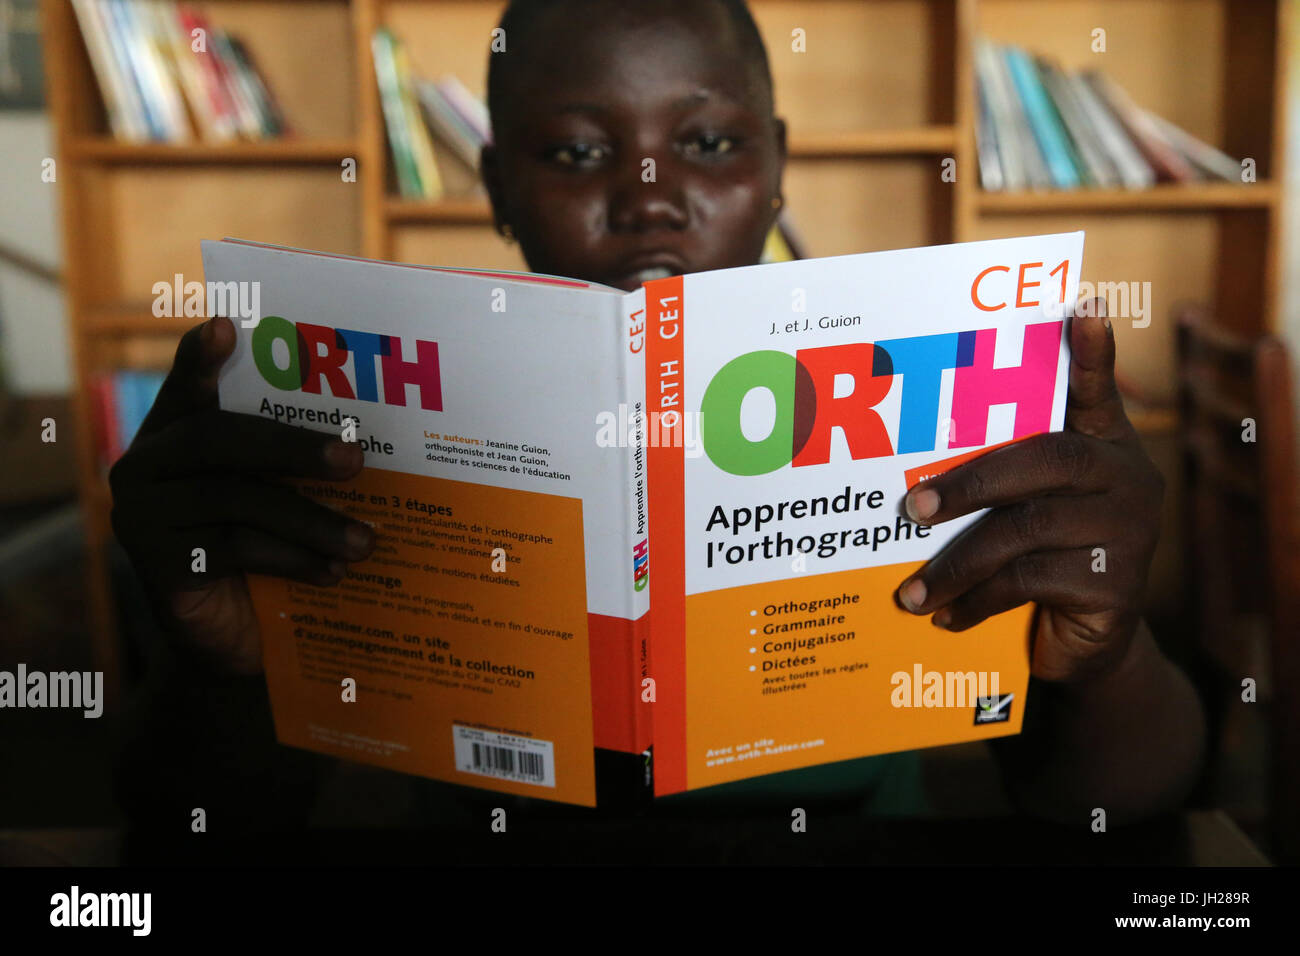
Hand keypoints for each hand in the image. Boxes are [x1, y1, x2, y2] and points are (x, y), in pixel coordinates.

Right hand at [109, 316, 375, 672]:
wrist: (235, 643)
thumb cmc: (269, 553)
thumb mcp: (280, 498)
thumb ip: (295, 462)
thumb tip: (367, 443)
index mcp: (175, 433)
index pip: (187, 384)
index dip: (201, 357)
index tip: (227, 327)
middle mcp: (145, 465)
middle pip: (219, 438)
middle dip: (294, 447)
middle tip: (355, 461)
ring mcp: (142, 516)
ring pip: (235, 499)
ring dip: (311, 520)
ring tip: (366, 541)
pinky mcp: (156, 567)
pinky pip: (233, 549)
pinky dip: (293, 559)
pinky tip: (334, 572)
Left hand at [894, 301, 1163, 681]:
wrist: (1084, 642)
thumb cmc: (1040, 556)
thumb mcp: (1024, 509)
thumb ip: (998, 470)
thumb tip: (913, 468)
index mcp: (1102, 446)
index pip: (1095, 391)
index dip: (1091, 354)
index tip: (1081, 307)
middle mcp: (1126, 478)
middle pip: (1043, 460)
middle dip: (968, 483)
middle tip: (911, 509)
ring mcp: (1129, 531)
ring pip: (1024, 531)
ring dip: (956, 561)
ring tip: (910, 589)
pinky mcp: (1118, 585)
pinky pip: (1029, 582)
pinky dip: (976, 599)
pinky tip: (944, 613)